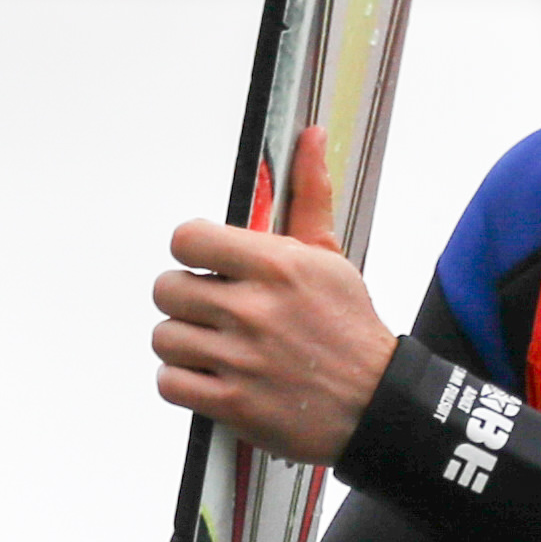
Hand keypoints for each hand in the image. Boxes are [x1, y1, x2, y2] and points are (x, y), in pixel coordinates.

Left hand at [151, 123, 395, 462]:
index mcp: (277, 266)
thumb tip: (310, 137)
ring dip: (182, 343)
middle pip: (167, 289)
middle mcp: (255, 311)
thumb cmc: (349, 328)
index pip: (187, 240)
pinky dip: (182, 381)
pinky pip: (170, 382)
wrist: (376, 404)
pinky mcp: (233, 405)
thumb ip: (308, 198)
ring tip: (212, 346)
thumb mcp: (330, 258)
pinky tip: (209, 376)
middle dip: (184, 300)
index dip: (190, 252)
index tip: (205, 265)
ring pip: (164, 337)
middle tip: (211, 311)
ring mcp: (242, 360)